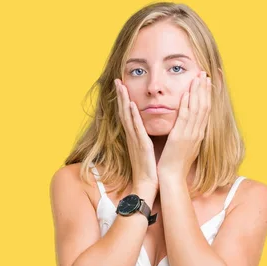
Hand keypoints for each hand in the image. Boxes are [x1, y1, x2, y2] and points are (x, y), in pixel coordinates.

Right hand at [114, 78, 157, 199]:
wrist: (147, 185)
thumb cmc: (149, 170)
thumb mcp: (145, 151)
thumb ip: (144, 139)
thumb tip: (146, 132)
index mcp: (135, 137)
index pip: (128, 115)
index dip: (124, 100)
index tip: (122, 87)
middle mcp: (132, 136)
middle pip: (124, 112)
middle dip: (120, 96)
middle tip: (118, 80)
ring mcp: (135, 140)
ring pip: (127, 116)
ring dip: (123, 100)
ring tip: (120, 86)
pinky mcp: (140, 145)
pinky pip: (136, 128)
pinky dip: (132, 115)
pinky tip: (130, 104)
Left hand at [158, 71, 211, 180]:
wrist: (172, 177)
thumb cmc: (176, 162)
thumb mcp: (185, 145)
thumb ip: (188, 133)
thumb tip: (190, 124)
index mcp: (198, 134)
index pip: (205, 110)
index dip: (207, 94)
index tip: (207, 81)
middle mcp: (197, 132)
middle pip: (204, 106)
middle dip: (205, 89)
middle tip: (205, 73)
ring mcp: (190, 135)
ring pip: (197, 109)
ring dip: (197, 92)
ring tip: (198, 77)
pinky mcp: (180, 138)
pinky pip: (184, 119)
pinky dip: (186, 105)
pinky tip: (185, 94)